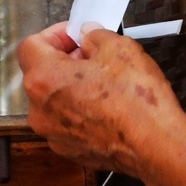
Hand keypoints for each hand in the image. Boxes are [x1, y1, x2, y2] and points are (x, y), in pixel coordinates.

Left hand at [17, 22, 185, 178]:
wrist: (154, 145)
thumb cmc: (135, 101)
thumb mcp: (119, 48)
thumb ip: (95, 35)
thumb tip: (88, 35)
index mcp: (44, 78)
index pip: (31, 45)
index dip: (55, 34)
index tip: (75, 35)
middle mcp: (40, 109)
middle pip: (41, 74)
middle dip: (65, 60)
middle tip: (94, 56)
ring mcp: (53, 133)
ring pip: (54, 101)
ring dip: (73, 87)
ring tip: (105, 83)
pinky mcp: (70, 150)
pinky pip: (68, 123)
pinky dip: (82, 112)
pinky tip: (108, 108)